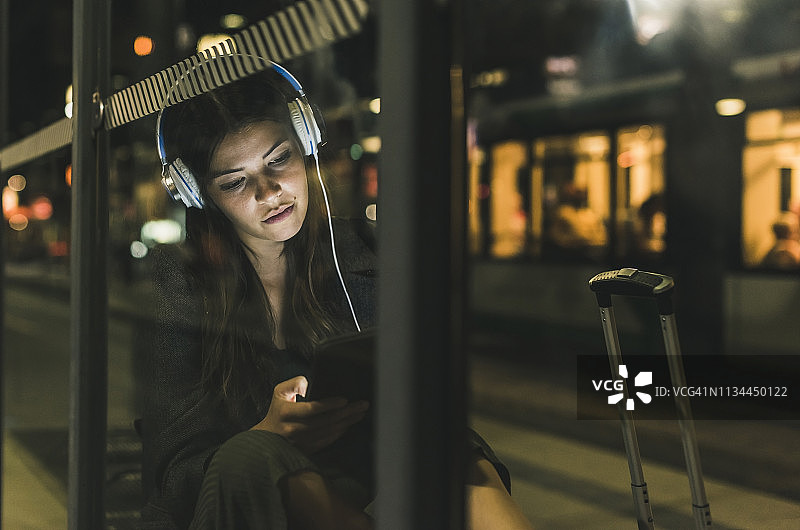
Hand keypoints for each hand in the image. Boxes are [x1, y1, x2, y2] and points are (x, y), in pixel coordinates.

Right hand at [251, 375, 368, 453]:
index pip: (311, 409)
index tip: (344, 400)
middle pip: (325, 421)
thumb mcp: (279, 392)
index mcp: (287, 413)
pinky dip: (340, 432)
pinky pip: (327, 441)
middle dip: (346, 413)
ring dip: (347, 422)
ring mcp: (301, 441)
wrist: (268, 436)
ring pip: (329, 432)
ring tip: (360, 413)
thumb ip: (294, 383)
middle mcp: (294, 429)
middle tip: (362, 405)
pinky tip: (348, 425)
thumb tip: (308, 383)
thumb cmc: (277, 410)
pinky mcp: (307, 449)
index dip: (329, 405)